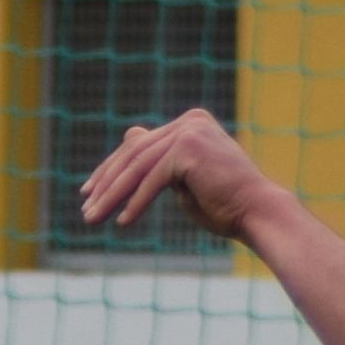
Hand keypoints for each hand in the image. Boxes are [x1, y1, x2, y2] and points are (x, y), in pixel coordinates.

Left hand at [73, 111, 282, 249]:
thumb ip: (157, 166)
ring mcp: (190, 131)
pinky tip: (122, 223)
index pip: (139, 145)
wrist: (259, 213)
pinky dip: (136, 202)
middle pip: (134, 152)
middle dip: (106, 183)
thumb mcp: (183, 182)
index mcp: (190, 124)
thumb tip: (129, 149)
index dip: (111, 170)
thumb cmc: (225, 205)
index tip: (89, 192)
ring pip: (138, 166)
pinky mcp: (189, 149)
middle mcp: (190, 121)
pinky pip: (152, 179)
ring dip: (112, 195)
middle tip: (86, 210)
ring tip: (94, 219)